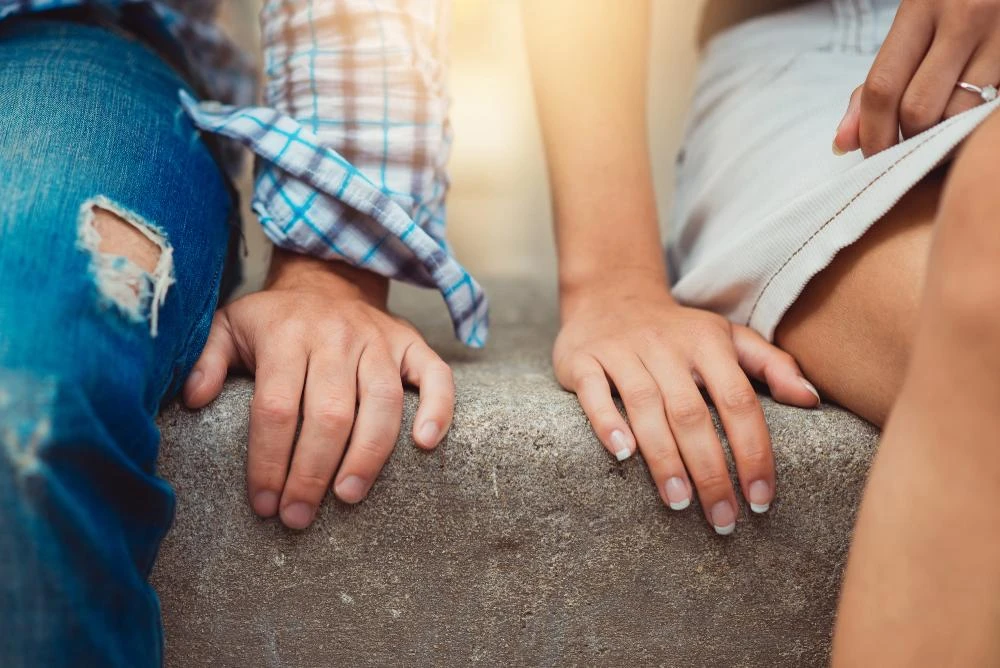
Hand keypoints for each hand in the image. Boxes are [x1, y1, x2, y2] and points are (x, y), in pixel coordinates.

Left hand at [182, 250, 453, 529]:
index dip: (268, 461)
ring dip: (366, 456)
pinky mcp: (412, 344)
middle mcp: (336, 335)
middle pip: (328, 413)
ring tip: (347, 497)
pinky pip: (435, 376)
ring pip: (381, 402)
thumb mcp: (229, 326)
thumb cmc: (276, 319)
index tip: (264, 504)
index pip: (276, 408)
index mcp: (287, 334)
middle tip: (299, 517)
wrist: (329, 278)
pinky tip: (424, 445)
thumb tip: (193, 399)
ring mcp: (379, 340)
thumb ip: (206, 359)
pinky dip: (437, 409)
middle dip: (311, 473)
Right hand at [554, 274, 819, 534]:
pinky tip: (622, 456)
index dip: (752, 451)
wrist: (610, 296)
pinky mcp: (583, 360)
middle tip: (723, 519)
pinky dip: (607, 423)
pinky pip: (593, 393)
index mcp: (708, 342)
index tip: (760, 499)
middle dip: (711, 471)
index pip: (738, 401)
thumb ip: (772, 366)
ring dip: (664, 458)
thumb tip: (811, 400)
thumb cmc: (678, 332)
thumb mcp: (728, 337)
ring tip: (680, 502)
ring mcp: (622, 351)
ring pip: (645, 406)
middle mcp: (666, 345)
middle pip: (692, 413)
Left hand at [834, 0, 999, 156]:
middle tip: (906, 149)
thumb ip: (878, 83)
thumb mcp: (912, 29)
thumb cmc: (955, 5)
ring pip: (958, 115)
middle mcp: (963, 17)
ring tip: (938, 130)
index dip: (872, 133)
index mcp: (921, 8)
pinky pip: (989, 109)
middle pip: (918, 109)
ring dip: (941, 137)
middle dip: (906, 140)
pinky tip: (963, 120)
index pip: (882, 88)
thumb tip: (843, 143)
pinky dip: (969, 125)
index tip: (871, 158)